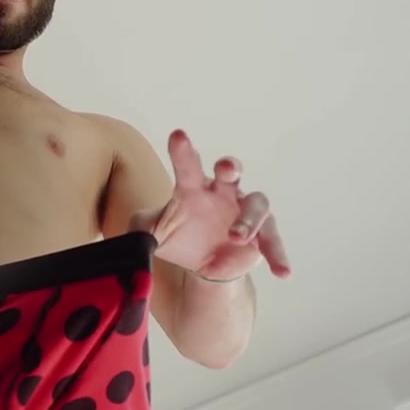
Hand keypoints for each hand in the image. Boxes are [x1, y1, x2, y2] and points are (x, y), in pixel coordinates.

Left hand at [129, 129, 290, 280]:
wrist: (199, 267)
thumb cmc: (176, 237)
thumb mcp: (150, 233)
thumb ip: (137, 228)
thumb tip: (127, 238)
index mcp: (193, 188)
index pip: (188, 165)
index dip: (183, 150)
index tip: (177, 136)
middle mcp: (222, 194)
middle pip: (231, 173)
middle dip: (230, 167)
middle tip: (227, 169)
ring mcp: (244, 213)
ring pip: (256, 204)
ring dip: (248, 219)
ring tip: (236, 237)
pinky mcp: (260, 237)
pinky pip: (272, 241)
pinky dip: (278, 256)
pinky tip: (282, 273)